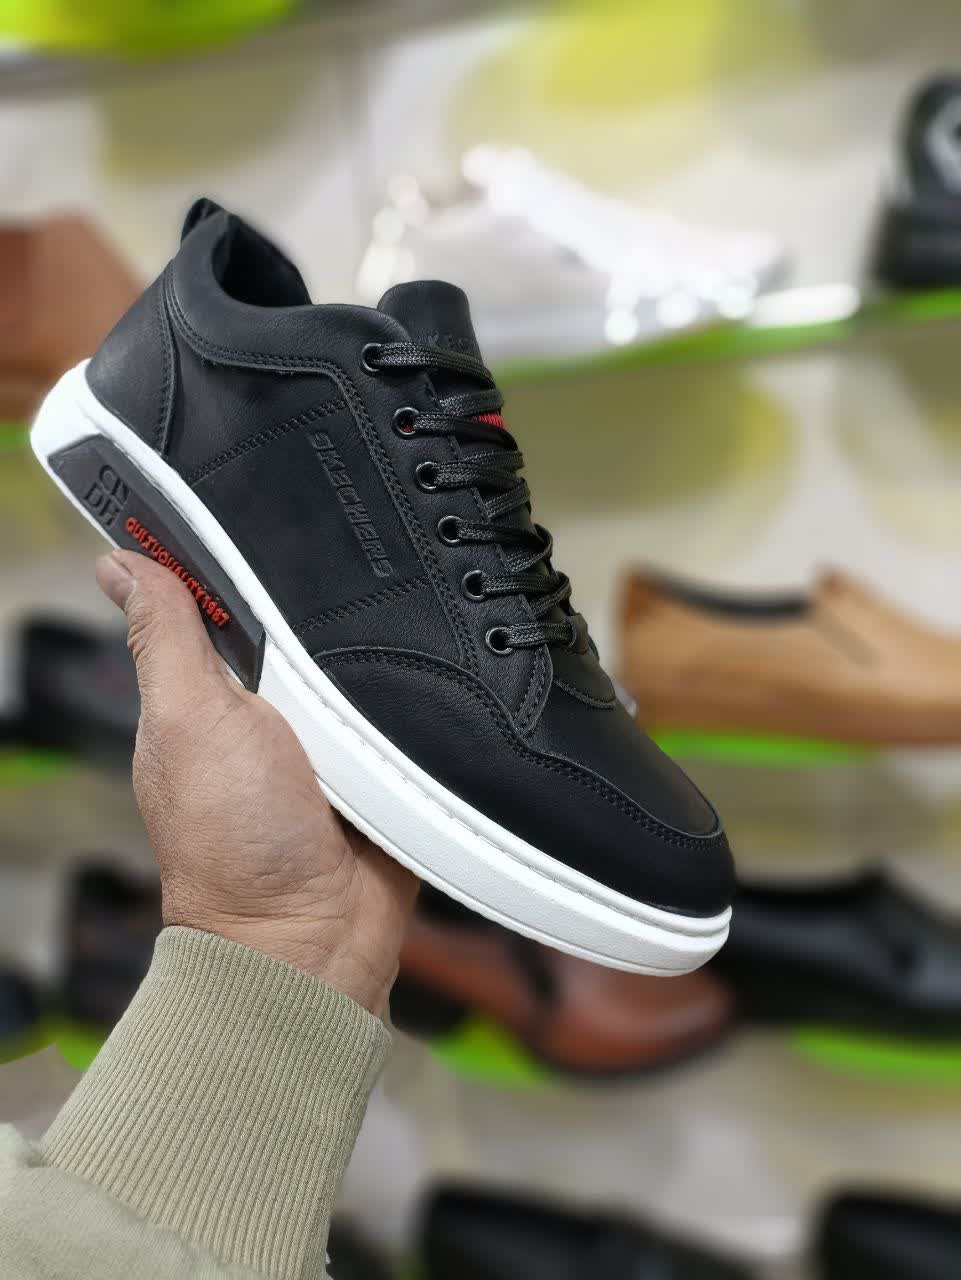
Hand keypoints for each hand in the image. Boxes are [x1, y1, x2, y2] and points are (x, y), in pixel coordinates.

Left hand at [97, 549, 417, 1013]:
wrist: (318, 938)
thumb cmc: (233, 844)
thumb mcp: (188, 723)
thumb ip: (166, 642)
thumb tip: (119, 562)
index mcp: (209, 691)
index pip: (223, 596)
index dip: (235, 550)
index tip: (261, 493)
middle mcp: (270, 707)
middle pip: (300, 619)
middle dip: (322, 592)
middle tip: (351, 547)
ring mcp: (332, 733)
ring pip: (360, 653)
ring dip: (376, 637)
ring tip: (398, 598)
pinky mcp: (385, 757)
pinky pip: (406, 700)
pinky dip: (414, 683)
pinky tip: (429, 649)